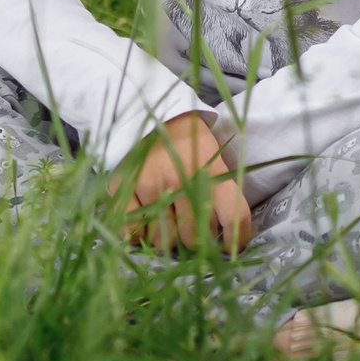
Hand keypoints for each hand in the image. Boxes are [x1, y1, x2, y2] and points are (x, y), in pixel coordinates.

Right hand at [122, 113, 251, 253]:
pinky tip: (145, 223)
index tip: (230, 247)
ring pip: (164, 240)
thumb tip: (228, 238)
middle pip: (194, 237)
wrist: (149, 112)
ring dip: (167, 238)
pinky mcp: (124, 188)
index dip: (235, 239)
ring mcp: (151, 184)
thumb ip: (222, 192)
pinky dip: (139, 236)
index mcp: (210, 169)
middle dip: (195, 240)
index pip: (233, 215)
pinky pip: (133, 233)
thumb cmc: (187, 141)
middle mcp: (182, 179)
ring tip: (167, 222)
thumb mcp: (213, 156)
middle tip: (190, 228)